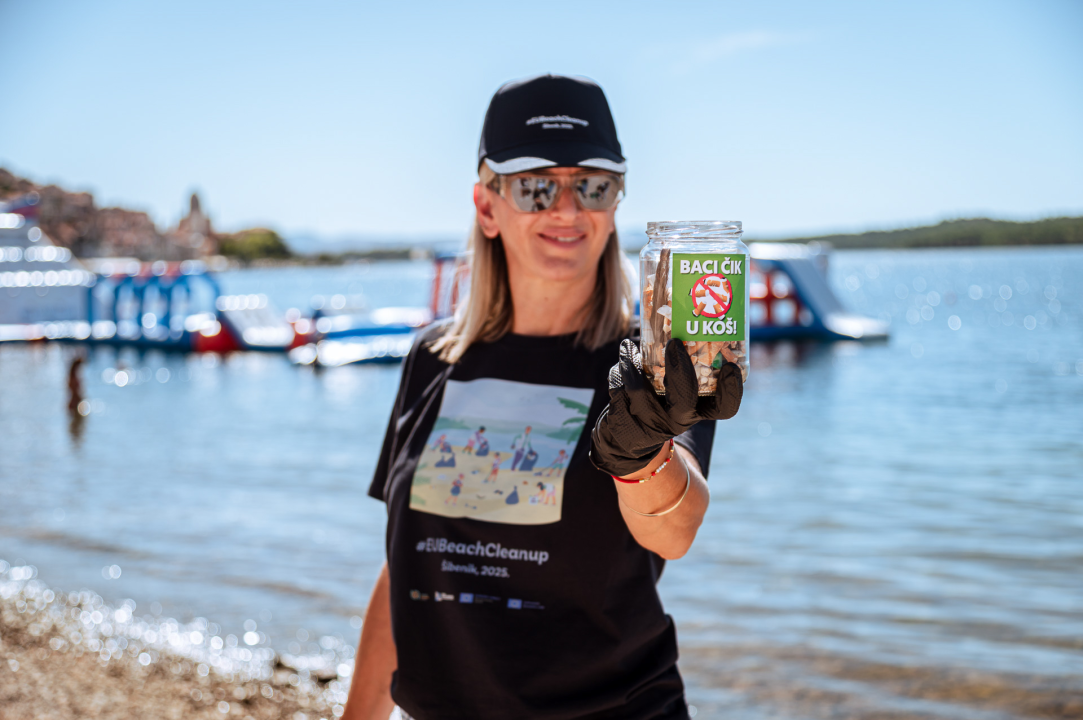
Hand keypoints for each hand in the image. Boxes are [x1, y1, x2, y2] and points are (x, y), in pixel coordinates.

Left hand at [590, 338, 742, 476]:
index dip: (732, 390)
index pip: (725, 408)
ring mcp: (651, 423)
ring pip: (639, 390)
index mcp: (699, 410)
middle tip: (675, 343)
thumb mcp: (680, 390)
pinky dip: (619, 371)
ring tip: (628, 347)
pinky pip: (619, 389)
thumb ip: (688, 364)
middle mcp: (679, 419)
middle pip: (684, 399)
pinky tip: (623, 359)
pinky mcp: (625, 423)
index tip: (730, 366)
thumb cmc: (661, 402)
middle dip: (679, 369)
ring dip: (632, 365)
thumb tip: (688, 317)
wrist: (628, 438)